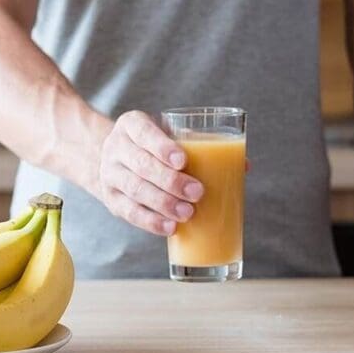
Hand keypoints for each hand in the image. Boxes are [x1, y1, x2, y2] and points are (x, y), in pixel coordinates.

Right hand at [97, 111, 203, 235]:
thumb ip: (200, 146)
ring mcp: (110, 174)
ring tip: (188, 213)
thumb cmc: (154, 147)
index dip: (163, 147)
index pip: (144, 132)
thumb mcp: (168, 135)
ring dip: (163, 203)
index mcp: (131, 124)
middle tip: (197, 193)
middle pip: (142, 164)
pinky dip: (151, 221)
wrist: (117, 159)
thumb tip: (243, 166)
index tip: (183, 161)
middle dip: (170, 181)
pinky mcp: (111, 199)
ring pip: (135, 189)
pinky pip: (129, 212)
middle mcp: (116, 147)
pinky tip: (170, 227)